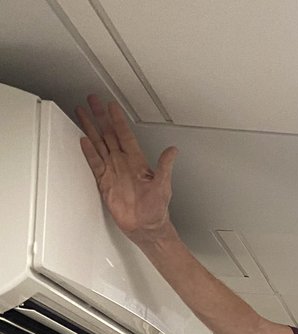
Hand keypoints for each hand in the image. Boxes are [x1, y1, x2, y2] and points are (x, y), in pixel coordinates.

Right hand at [76, 95, 178, 244]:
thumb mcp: (163, 186)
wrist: (146, 227)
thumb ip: (165, 167)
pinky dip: (88, 152)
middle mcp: (124, 163)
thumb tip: (173, 151)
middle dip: (100, 117)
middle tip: (92, 100)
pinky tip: (82, 140)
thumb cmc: (156, 210)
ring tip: (82, 113)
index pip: (125, 135)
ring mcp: (113, 171)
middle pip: (108, 134)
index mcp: (137, 161)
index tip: (111, 105)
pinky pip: (95, 163)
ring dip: (90, 128)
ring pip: (99, 144)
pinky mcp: (105, 182)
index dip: (118, 120)